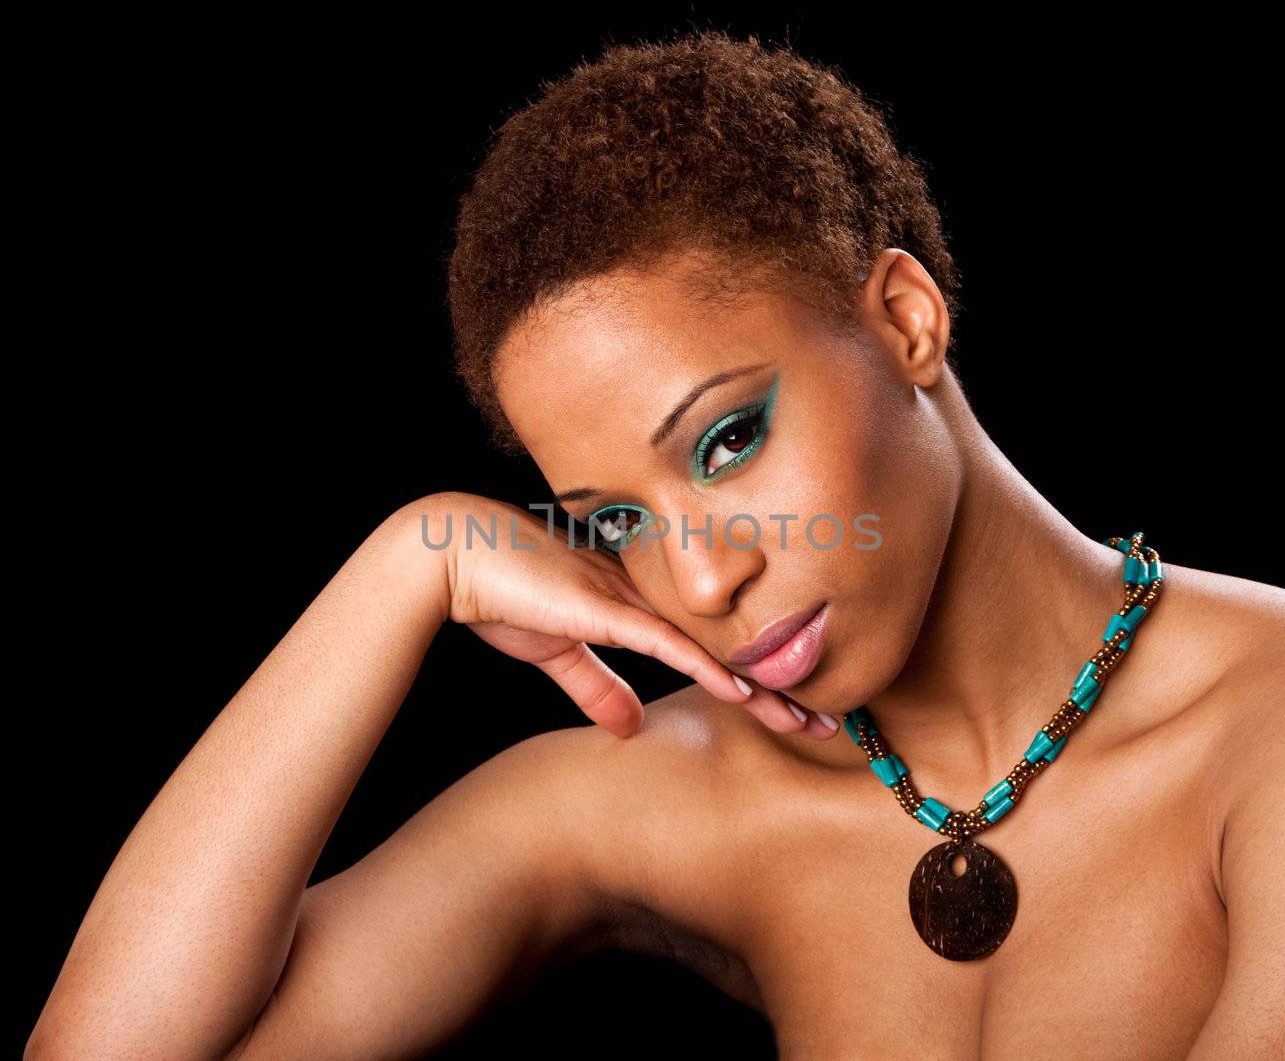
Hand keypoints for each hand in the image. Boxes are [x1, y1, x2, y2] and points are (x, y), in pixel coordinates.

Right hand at [425, 492, 831, 738]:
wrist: (455, 558)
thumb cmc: (501, 595)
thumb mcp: (557, 653)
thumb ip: (597, 687)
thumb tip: (630, 727)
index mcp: (639, 605)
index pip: (711, 648)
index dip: (754, 679)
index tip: (793, 708)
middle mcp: (647, 599)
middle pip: (728, 649)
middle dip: (780, 688)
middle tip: (830, 721)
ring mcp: (630, 601)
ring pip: (712, 649)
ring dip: (761, 689)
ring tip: (807, 719)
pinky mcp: (606, 609)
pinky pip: (668, 643)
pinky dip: (708, 668)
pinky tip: (743, 691)